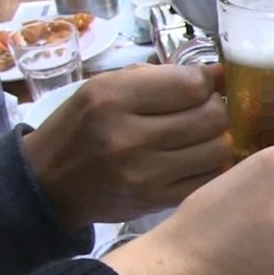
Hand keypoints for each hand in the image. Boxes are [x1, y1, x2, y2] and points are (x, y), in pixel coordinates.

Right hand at [23, 64, 233, 230]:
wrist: (49, 183)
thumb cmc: (83, 126)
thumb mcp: (109, 87)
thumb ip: (165, 76)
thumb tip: (224, 73)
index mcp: (113, 98)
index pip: (193, 85)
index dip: (206, 83)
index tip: (198, 88)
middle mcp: (129, 137)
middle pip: (213, 117)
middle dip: (215, 110)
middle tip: (200, 113)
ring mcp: (145, 174)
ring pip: (220, 149)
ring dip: (216, 140)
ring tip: (198, 138)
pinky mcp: (156, 201)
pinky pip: (210, 178)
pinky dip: (210, 166)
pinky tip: (195, 160)